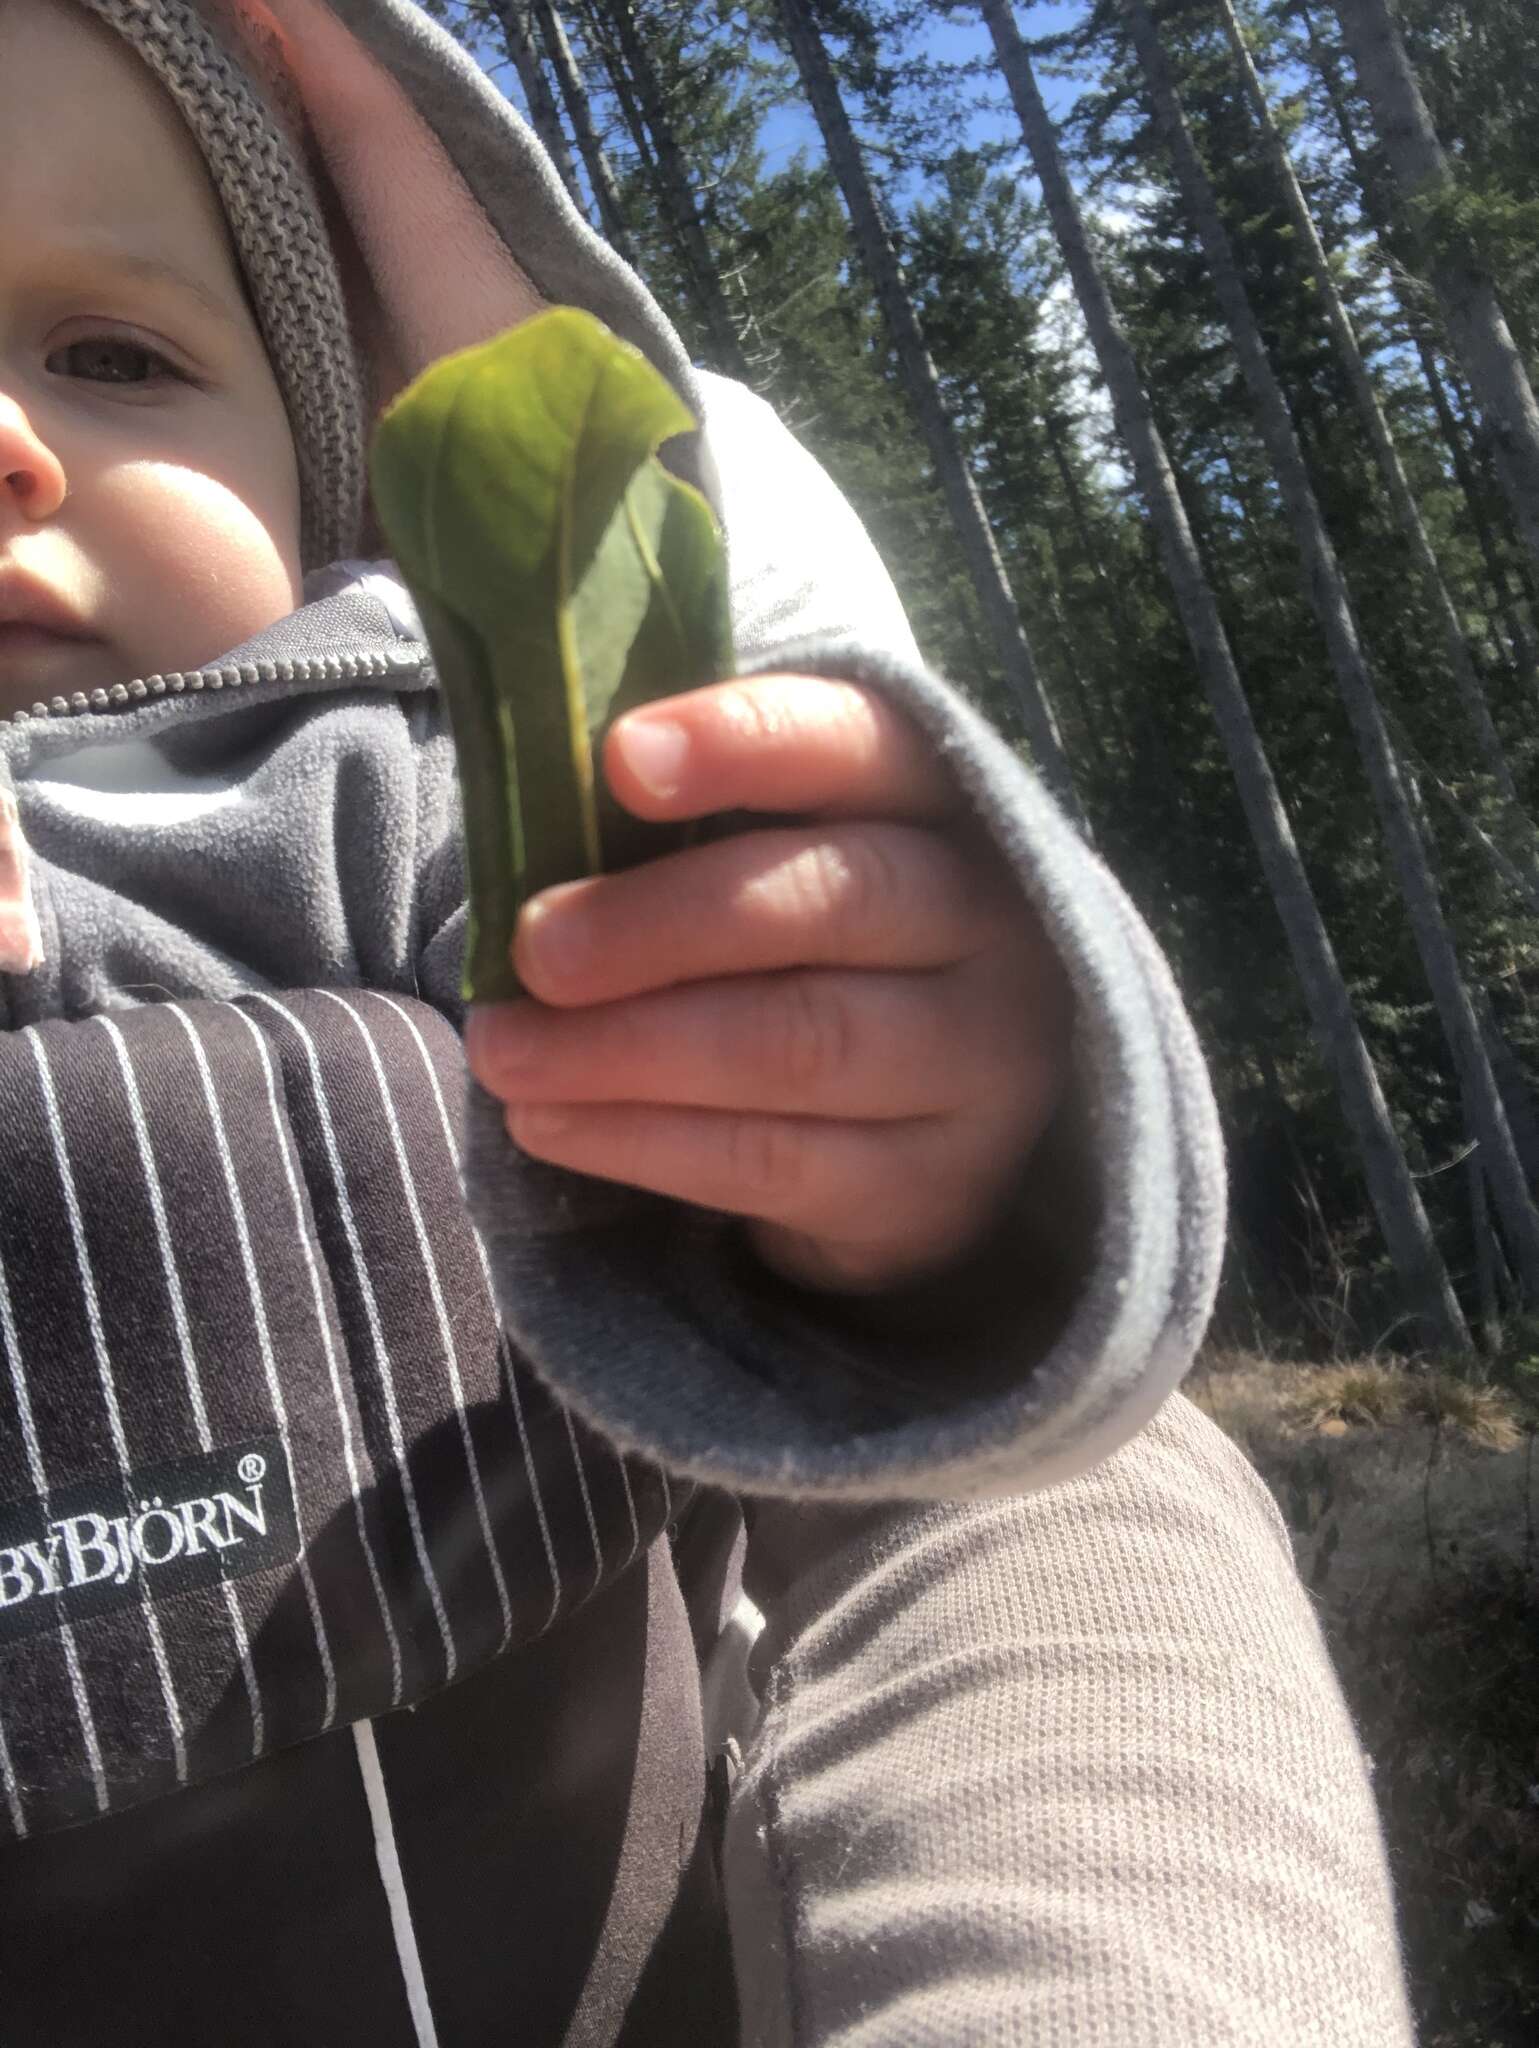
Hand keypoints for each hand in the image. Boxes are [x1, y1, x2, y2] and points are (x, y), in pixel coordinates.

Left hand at [463, 674, 1071, 1295]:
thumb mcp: (773, 855)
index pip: (857, 745)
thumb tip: (526, 806)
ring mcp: (974, 1064)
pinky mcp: (929, 1185)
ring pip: (799, 1043)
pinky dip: (642, 1142)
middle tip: (534, 948)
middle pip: (833, 902)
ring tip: (507, 1050)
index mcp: (941, 804)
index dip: (746, 744)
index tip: (622, 760)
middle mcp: (987, 926)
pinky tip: (548, 1123)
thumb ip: (687, 822)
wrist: (921, 1129)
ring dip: (628, 1048)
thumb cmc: (806, 951)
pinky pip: (772, 1160)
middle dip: (661, 924)